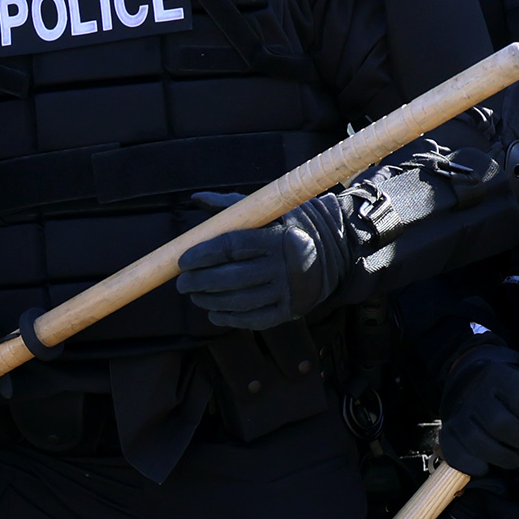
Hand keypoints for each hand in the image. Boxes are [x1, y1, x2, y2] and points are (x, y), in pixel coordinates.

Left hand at [173, 195, 362, 331]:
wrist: (337, 251)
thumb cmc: (293, 227)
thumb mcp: (271, 211)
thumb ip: (233, 207)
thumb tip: (197, 199)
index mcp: (278, 237)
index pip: (232, 246)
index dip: (202, 255)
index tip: (182, 261)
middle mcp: (286, 265)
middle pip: (232, 277)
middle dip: (200, 282)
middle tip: (182, 283)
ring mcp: (290, 291)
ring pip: (241, 301)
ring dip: (210, 301)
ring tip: (194, 296)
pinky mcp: (292, 310)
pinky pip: (255, 319)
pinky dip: (230, 318)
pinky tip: (214, 313)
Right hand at [437, 349, 518, 477]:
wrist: (467, 371)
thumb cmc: (509, 380)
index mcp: (500, 375)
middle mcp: (476, 393)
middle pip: (502, 425)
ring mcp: (458, 413)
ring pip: (479, 443)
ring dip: (504, 458)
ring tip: (515, 456)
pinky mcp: (447, 431)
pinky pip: (455, 454)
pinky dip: (473, 466)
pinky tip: (488, 465)